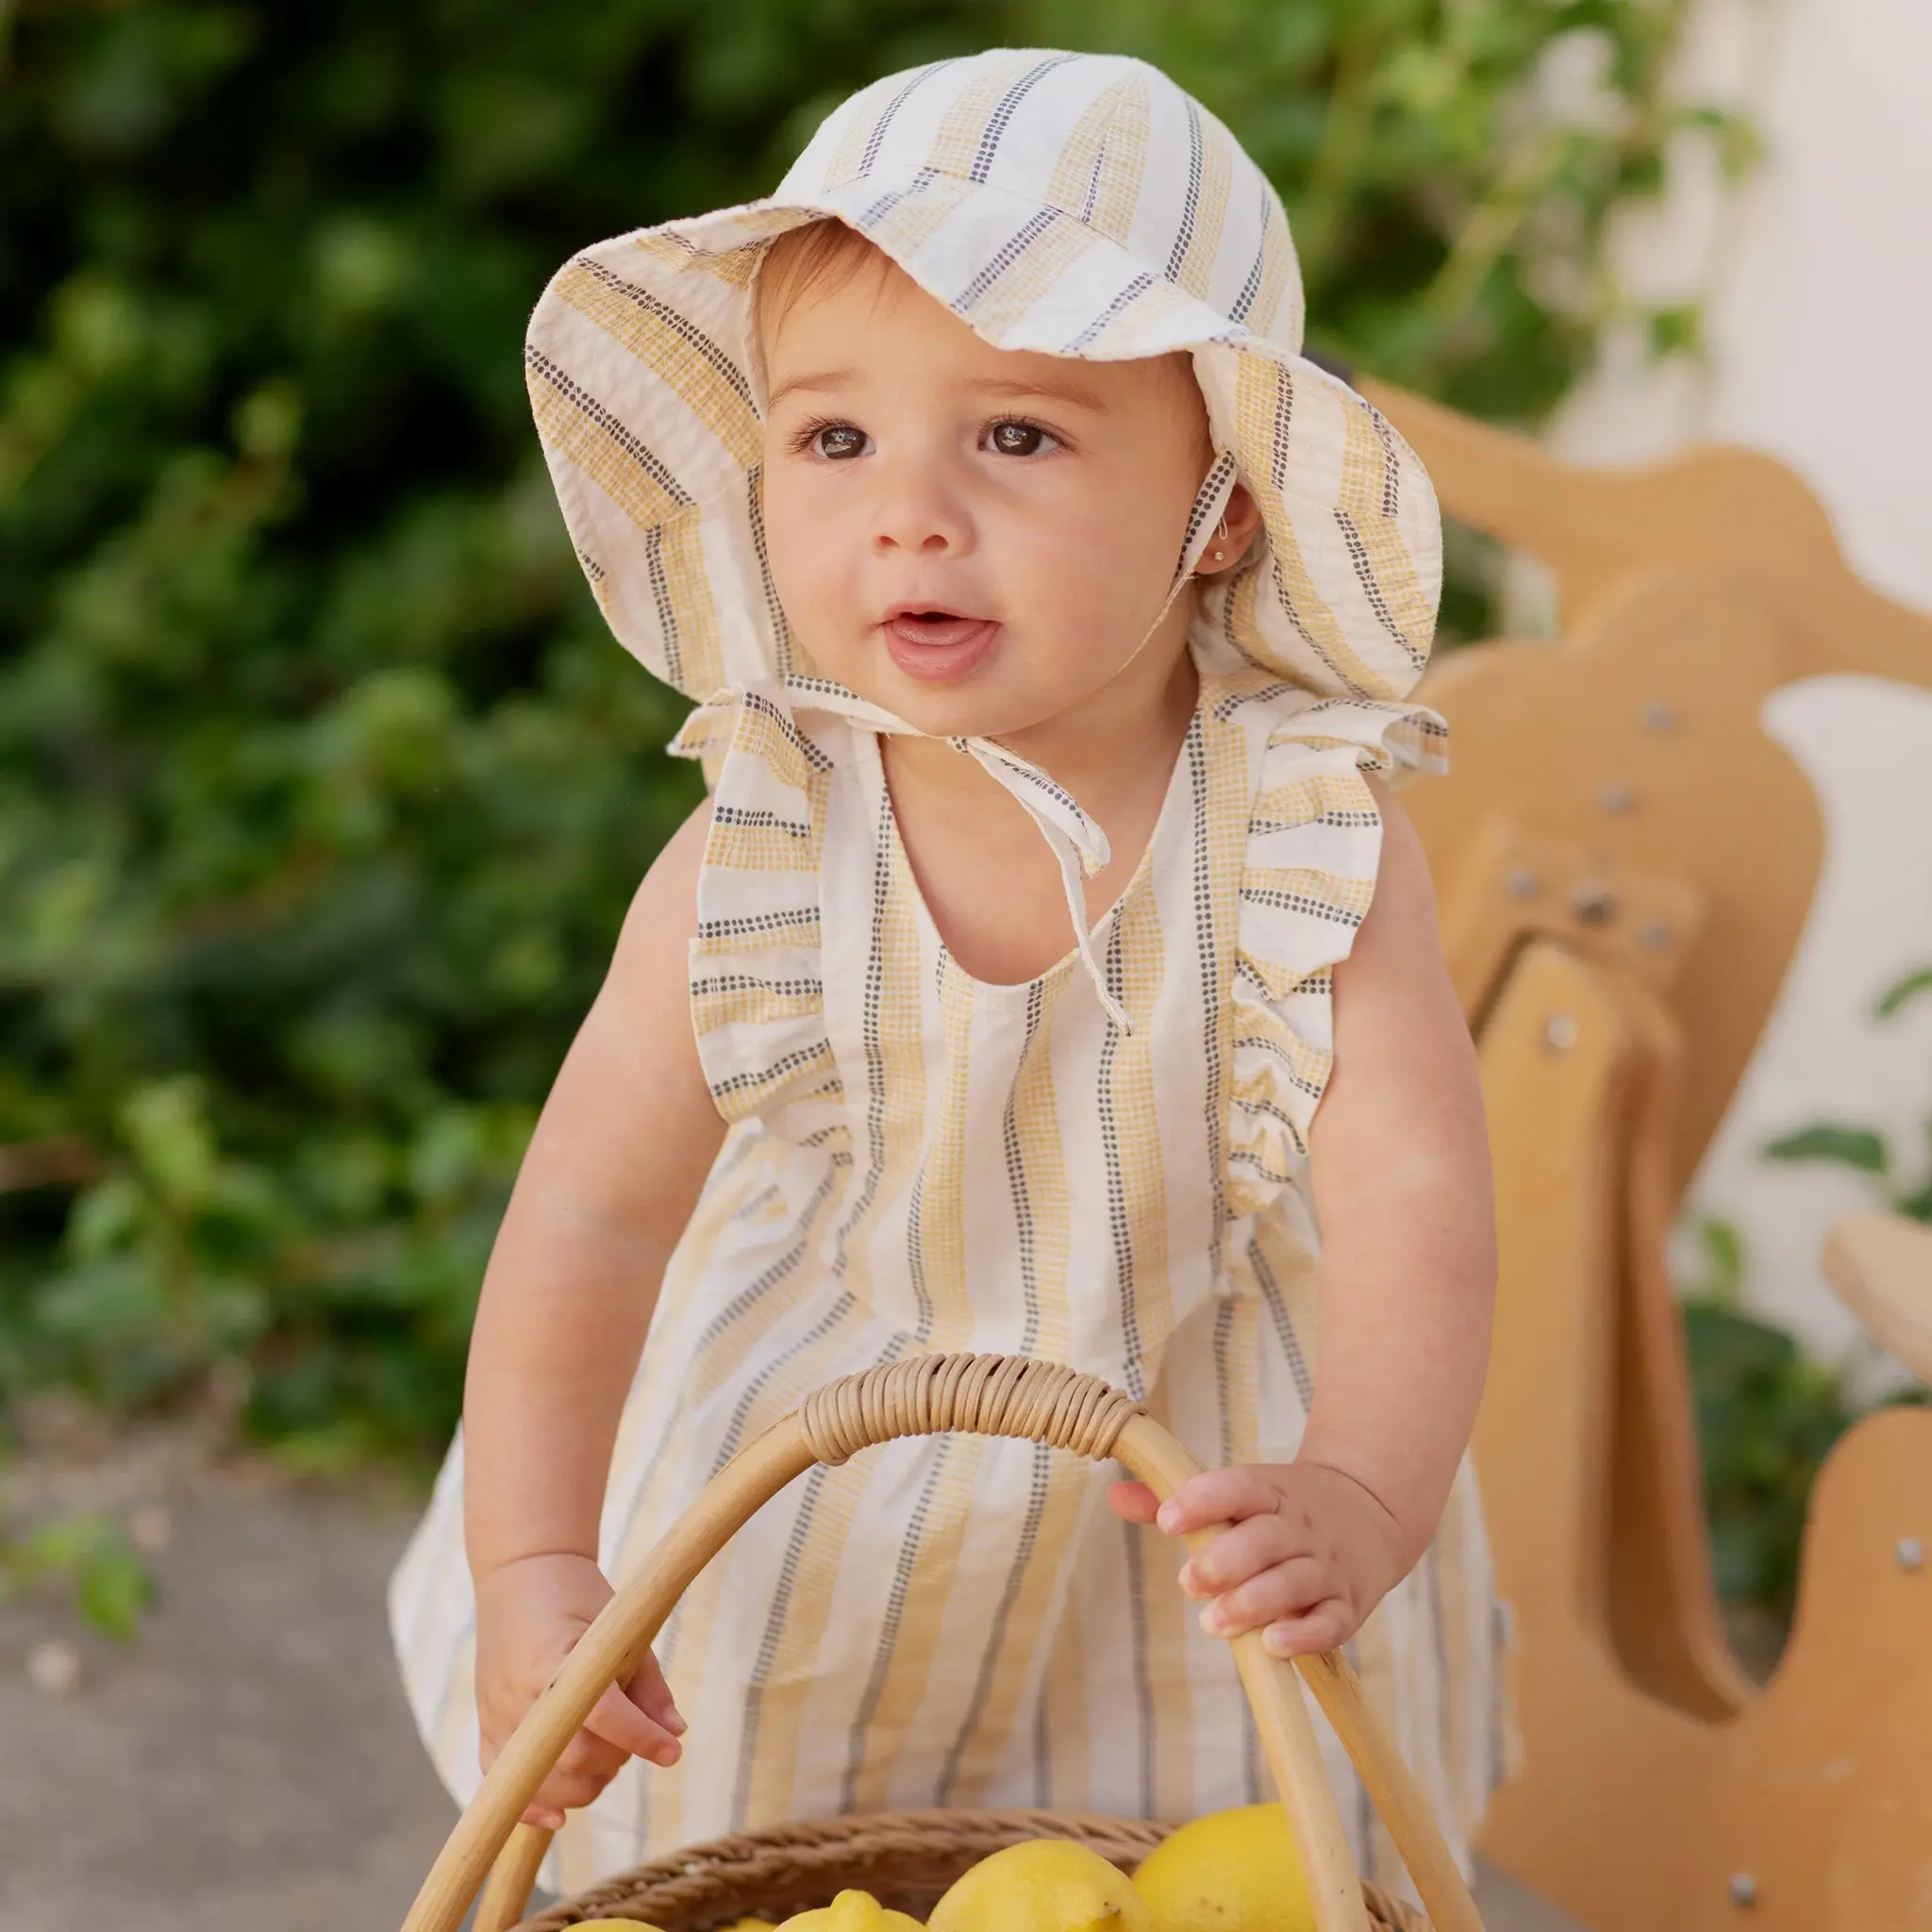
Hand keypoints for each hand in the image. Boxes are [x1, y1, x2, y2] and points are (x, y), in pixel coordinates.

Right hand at [473, 1551, 684, 1829]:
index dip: (641, 1737)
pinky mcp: (486, 1729)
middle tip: (636, 1734)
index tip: (671, 1751)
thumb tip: (674, 1735)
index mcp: (554, 1659)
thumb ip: (648, 1685)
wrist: (521, 1573)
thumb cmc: (578, 1595)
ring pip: (544, 1784)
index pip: (602, 1715)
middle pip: (575, 1758)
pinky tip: (557, 1817)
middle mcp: (519, 1694)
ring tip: (605, 1749)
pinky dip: (532, 1807)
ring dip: (586, 1782)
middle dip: (617, 1758)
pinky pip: (502, 1786)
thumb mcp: (622, 1625)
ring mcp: (497, 1715)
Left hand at [1110, 1461, 1405, 1656]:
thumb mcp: (1238, 1493)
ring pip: (1294, 1581)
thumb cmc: (1280, 1511)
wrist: (1371, 1511)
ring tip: (1214, 1623)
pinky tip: (1273, 1645)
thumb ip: (1178, 1500)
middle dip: (1224, 1562)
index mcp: (1269, 1491)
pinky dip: (1305, 1635)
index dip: (1202, 1501)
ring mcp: (1326, 1566)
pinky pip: (1331, 1622)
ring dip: (1254, 1602)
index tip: (1168, 1521)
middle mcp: (1299, 1526)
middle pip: (1265, 1539)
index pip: (1237, 1487)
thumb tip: (1115, 1497)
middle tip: (1188, 1583)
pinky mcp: (1347, 1606)